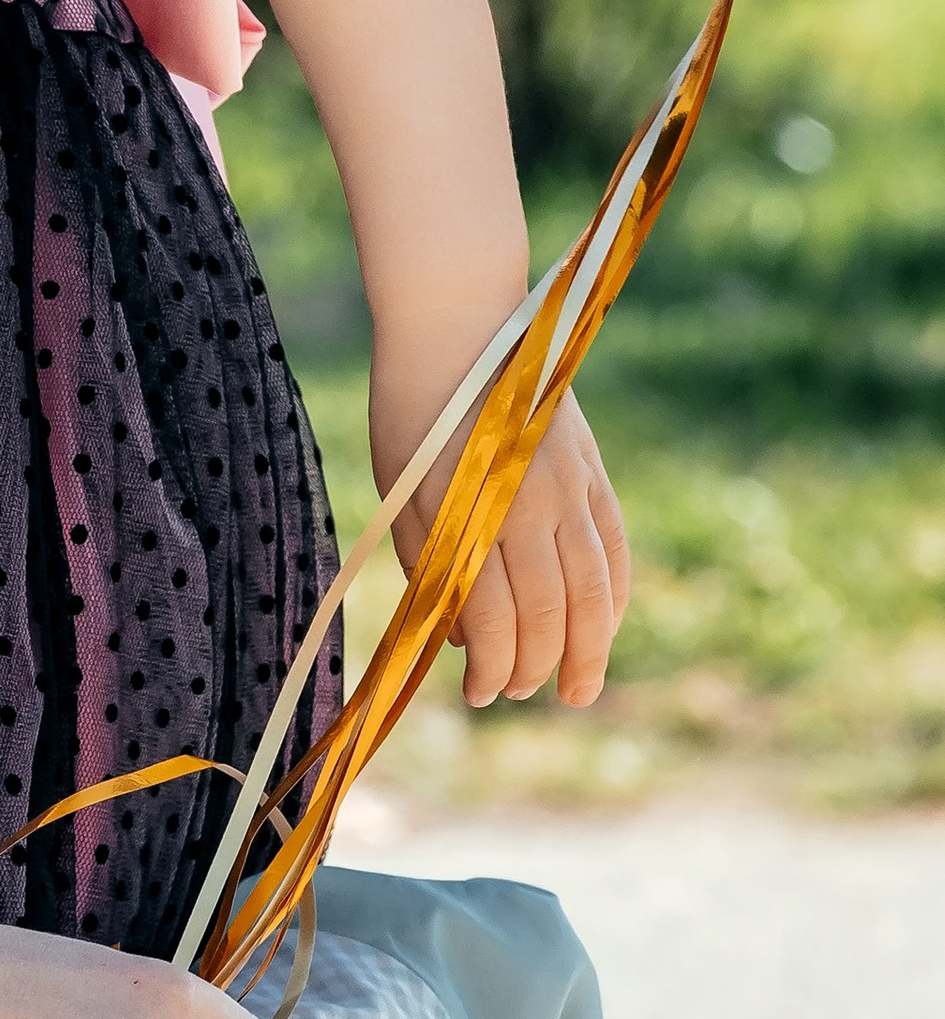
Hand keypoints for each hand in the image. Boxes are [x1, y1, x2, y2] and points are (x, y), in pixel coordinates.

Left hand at [380, 369, 630, 706]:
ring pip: (596, 588)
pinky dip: (615, 596)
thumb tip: (460, 637)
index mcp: (475, 509)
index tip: (477, 694)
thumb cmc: (413, 411)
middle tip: (517, 693)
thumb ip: (433, 564)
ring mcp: (572, 486)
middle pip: (548, 611)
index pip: (493, 616)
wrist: (458, 324)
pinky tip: (603, 627)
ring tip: (578, 691)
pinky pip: (616, 548)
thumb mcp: (404, 490)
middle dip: (534, 666)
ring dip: (589, 649)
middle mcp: (532, 504)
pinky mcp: (594, 471)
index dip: (490, 665)